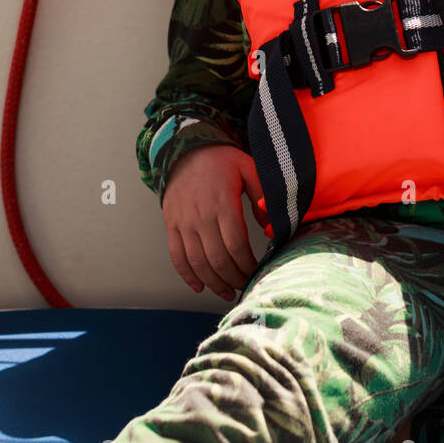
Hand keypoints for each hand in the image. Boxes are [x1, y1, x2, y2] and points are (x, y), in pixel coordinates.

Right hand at [161, 144, 264, 301]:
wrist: (186, 150)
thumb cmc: (222, 161)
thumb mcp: (250, 169)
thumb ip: (263, 196)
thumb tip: (271, 227)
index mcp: (222, 203)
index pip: (236, 244)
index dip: (247, 264)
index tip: (257, 271)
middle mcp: (200, 215)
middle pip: (217, 258)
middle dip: (234, 278)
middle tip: (246, 286)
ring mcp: (183, 222)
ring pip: (197, 262)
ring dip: (213, 282)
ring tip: (227, 292)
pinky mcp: (172, 225)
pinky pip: (176, 256)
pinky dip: (187, 275)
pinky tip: (199, 286)